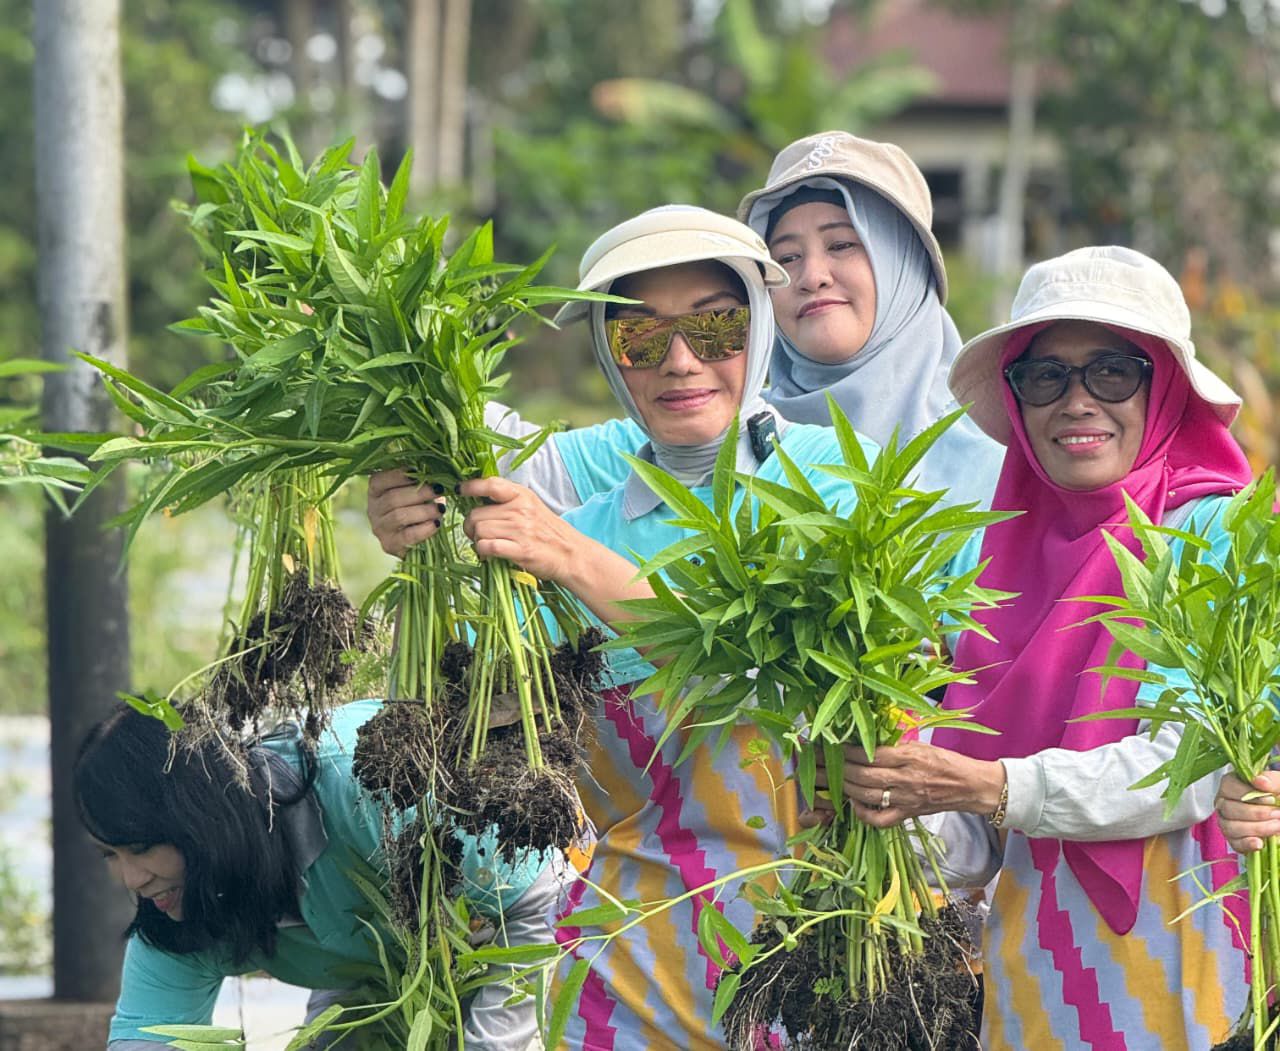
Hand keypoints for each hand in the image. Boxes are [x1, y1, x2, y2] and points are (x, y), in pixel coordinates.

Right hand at [366, 469, 446, 557]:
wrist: (415, 541)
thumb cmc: (417, 508)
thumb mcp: (415, 491)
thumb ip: (419, 481)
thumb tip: (434, 472)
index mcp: (375, 491)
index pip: (379, 480)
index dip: (398, 475)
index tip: (418, 471)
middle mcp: (373, 509)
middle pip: (392, 498)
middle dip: (419, 493)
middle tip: (439, 490)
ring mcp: (379, 528)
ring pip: (399, 516)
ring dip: (423, 511)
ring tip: (441, 509)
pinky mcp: (389, 545)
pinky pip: (407, 536)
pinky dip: (424, 529)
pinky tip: (436, 524)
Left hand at [461, 476, 580, 584]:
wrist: (572, 554)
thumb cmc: (549, 532)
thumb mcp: (531, 507)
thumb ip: (507, 501)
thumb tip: (477, 501)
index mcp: (522, 495)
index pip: (490, 484)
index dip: (471, 486)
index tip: (459, 489)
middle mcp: (520, 509)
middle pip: (476, 514)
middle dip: (471, 527)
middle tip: (476, 534)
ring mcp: (520, 530)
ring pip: (479, 531)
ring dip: (477, 541)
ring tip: (487, 545)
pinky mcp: (520, 550)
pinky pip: (487, 546)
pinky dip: (483, 552)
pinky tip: (489, 554)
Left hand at [798, 739, 1003, 829]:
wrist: (971, 785)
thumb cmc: (944, 760)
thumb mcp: (919, 744)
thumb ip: (892, 744)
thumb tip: (860, 738)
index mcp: (908, 757)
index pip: (868, 754)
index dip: (842, 750)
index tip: (822, 743)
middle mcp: (905, 779)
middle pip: (860, 776)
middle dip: (831, 769)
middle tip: (809, 763)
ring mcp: (905, 800)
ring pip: (865, 795)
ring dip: (839, 787)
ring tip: (818, 780)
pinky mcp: (907, 815)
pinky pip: (879, 819)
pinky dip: (862, 813)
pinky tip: (850, 804)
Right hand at [1216, 771, 1279, 853]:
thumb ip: (1273, 780)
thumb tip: (1259, 781)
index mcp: (1232, 785)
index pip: (1228, 786)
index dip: (1247, 793)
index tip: (1270, 799)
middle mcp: (1224, 803)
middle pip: (1228, 808)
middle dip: (1255, 813)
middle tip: (1277, 814)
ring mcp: (1227, 822)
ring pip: (1230, 827)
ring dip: (1256, 828)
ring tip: (1277, 826)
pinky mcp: (1235, 840)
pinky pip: (1234, 843)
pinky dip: (1247, 844)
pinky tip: (1260, 843)